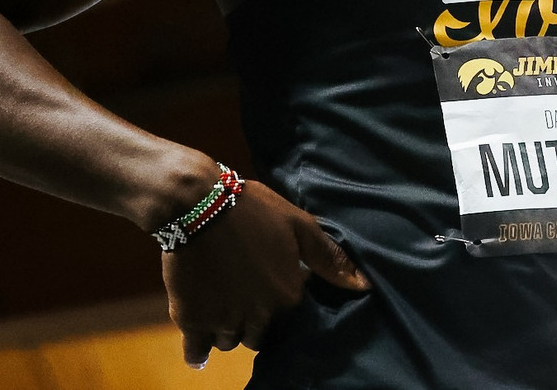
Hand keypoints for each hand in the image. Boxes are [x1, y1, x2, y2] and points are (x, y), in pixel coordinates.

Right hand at [162, 179, 370, 368]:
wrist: (199, 204)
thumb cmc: (253, 210)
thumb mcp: (299, 225)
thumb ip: (327, 258)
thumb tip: (364, 286)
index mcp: (287, 294)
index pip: (289, 314)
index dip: (276, 301)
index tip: (266, 288)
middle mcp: (259, 315)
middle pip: (258, 334)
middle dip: (252, 320)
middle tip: (242, 299)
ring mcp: (224, 320)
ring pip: (229, 341)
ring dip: (226, 331)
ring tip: (221, 310)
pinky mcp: (192, 320)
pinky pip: (197, 351)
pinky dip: (198, 352)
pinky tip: (200, 350)